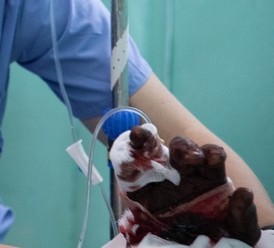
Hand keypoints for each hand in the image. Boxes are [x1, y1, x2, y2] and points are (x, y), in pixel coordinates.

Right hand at [119, 126, 260, 245]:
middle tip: (192, 159)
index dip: (212, 154)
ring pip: (155, 150)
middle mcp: (183, 173)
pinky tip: (133, 138)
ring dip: (150, 141)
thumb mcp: (237, 230)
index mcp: (208, 178)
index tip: (214, 157)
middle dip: (186, 149)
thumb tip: (244, 193)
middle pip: (183, 150)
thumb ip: (241, 213)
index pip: (210, 159)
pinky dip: (129, 147)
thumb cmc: (214, 238)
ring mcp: (158, 176)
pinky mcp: (137, 185)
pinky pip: (130, 162)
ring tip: (144, 137)